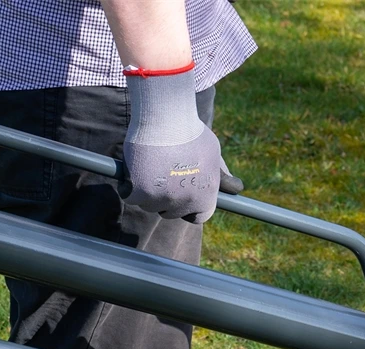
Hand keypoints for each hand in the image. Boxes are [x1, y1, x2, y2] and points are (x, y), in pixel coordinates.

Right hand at [121, 66, 226, 223]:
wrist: (167, 116)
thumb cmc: (191, 131)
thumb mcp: (212, 153)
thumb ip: (220, 174)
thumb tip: (236, 188)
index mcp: (205, 199)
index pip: (198, 217)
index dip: (189, 207)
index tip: (181, 195)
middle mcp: (184, 204)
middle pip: (170, 212)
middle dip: (166, 198)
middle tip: (162, 174)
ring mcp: (160, 201)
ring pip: (148, 204)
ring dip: (146, 191)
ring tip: (150, 166)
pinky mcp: (139, 193)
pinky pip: (129, 196)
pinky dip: (127, 186)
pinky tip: (132, 170)